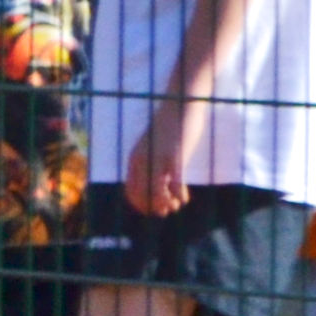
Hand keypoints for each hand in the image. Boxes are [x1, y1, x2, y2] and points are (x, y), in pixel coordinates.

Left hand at [128, 95, 201, 216]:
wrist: (181, 103)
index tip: (152, 210)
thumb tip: (150, 177)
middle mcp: (142, 161)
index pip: (130, 191)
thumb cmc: (169, 124)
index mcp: (135, 159)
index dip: (140, 205)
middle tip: (165, 212)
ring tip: (175, 206)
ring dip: (166, 205)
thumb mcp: (151, 143)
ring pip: (157, 194)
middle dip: (153, 208)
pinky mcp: (176, 157)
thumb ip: (148, 158)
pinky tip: (185, 198)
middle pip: (142, 195)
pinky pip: (175, 185)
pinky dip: (179, 196)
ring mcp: (158, 160)